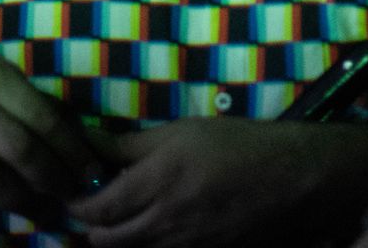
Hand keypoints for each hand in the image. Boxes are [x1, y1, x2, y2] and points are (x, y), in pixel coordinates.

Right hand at [0, 53, 105, 222]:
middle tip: (66, 195)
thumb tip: (82, 154)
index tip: (89, 173)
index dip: (71, 151)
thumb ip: (40, 111)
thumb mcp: (7, 82)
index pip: (42, 119)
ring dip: (23, 202)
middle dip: (50, 179)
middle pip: (18, 151)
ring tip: (41, 210)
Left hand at [67, 118, 327, 246]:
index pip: (99, 209)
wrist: (294, 180)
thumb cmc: (238, 144)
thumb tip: (90, 145)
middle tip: (93, 208)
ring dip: (120, 241)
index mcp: (157, 184)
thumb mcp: (182, 131)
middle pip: (108, 241)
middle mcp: (166, 223)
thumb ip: (131, 144)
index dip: (78, 204)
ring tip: (122, 220)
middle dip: (93, 227)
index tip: (73, 193)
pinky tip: (154, 232)